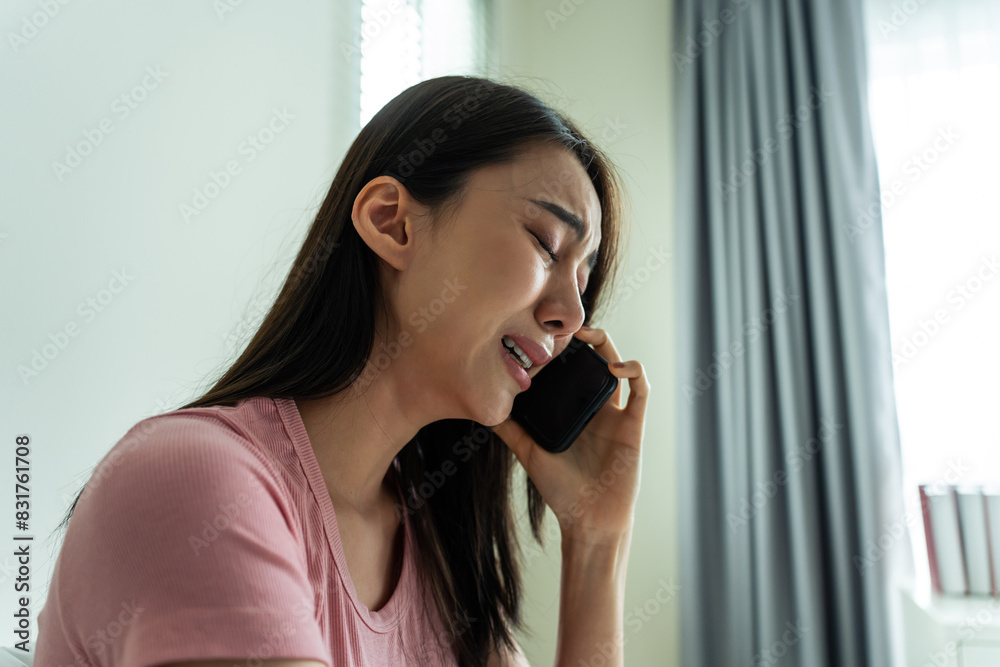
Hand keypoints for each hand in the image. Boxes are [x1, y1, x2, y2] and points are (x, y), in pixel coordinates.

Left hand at [491, 326, 649, 545]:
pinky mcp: (633, 425)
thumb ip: (510, 430)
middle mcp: (596, 407)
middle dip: (586, 337)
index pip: (571, 370)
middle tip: (566, 323)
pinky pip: (642, 390)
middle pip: (596, 360)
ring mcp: (617, 414)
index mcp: (574, 410)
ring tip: (588, 333)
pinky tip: (614, 367)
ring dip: (607, 345)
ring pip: (619, 366)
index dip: (563, 349)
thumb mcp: (529, 453)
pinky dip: (633, 371)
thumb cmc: (561, 491)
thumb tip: (481, 409)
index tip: (543, 332)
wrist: (588, 521)